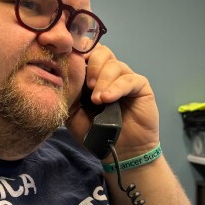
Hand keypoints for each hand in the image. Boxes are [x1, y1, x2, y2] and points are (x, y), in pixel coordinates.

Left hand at [66, 45, 158, 159]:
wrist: (118, 152)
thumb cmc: (95, 133)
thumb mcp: (73, 114)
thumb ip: (69, 93)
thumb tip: (63, 73)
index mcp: (92, 76)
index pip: (86, 52)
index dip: (79, 55)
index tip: (72, 66)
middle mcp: (109, 73)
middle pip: (101, 52)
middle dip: (92, 65)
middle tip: (87, 86)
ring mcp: (125, 78)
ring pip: (114, 64)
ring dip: (103, 80)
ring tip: (97, 100)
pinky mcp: (140, 86)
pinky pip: (129, 79)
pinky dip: (117, 87)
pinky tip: (107, 99)